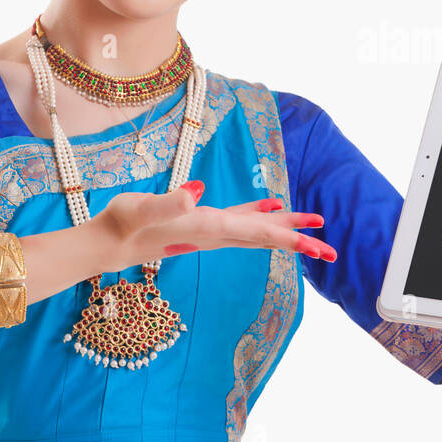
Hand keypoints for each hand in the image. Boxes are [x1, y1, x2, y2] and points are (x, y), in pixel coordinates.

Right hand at [93, 180, 337, 272]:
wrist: (108, 243)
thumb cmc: (122, 224)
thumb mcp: (141, 209)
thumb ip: (168, 203)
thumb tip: (197, 192)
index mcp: (209, 228)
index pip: (257, 234)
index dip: (289, 237)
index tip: (317, 243)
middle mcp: (216, 233)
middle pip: (267, 239)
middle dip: (300, 242)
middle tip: (333, 249)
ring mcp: (212, 230)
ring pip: (259, 231)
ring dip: (288, 229)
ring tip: (316, 224)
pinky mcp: (203, 223)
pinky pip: (241, 220)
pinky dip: (261, 214)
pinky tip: (274, 205)